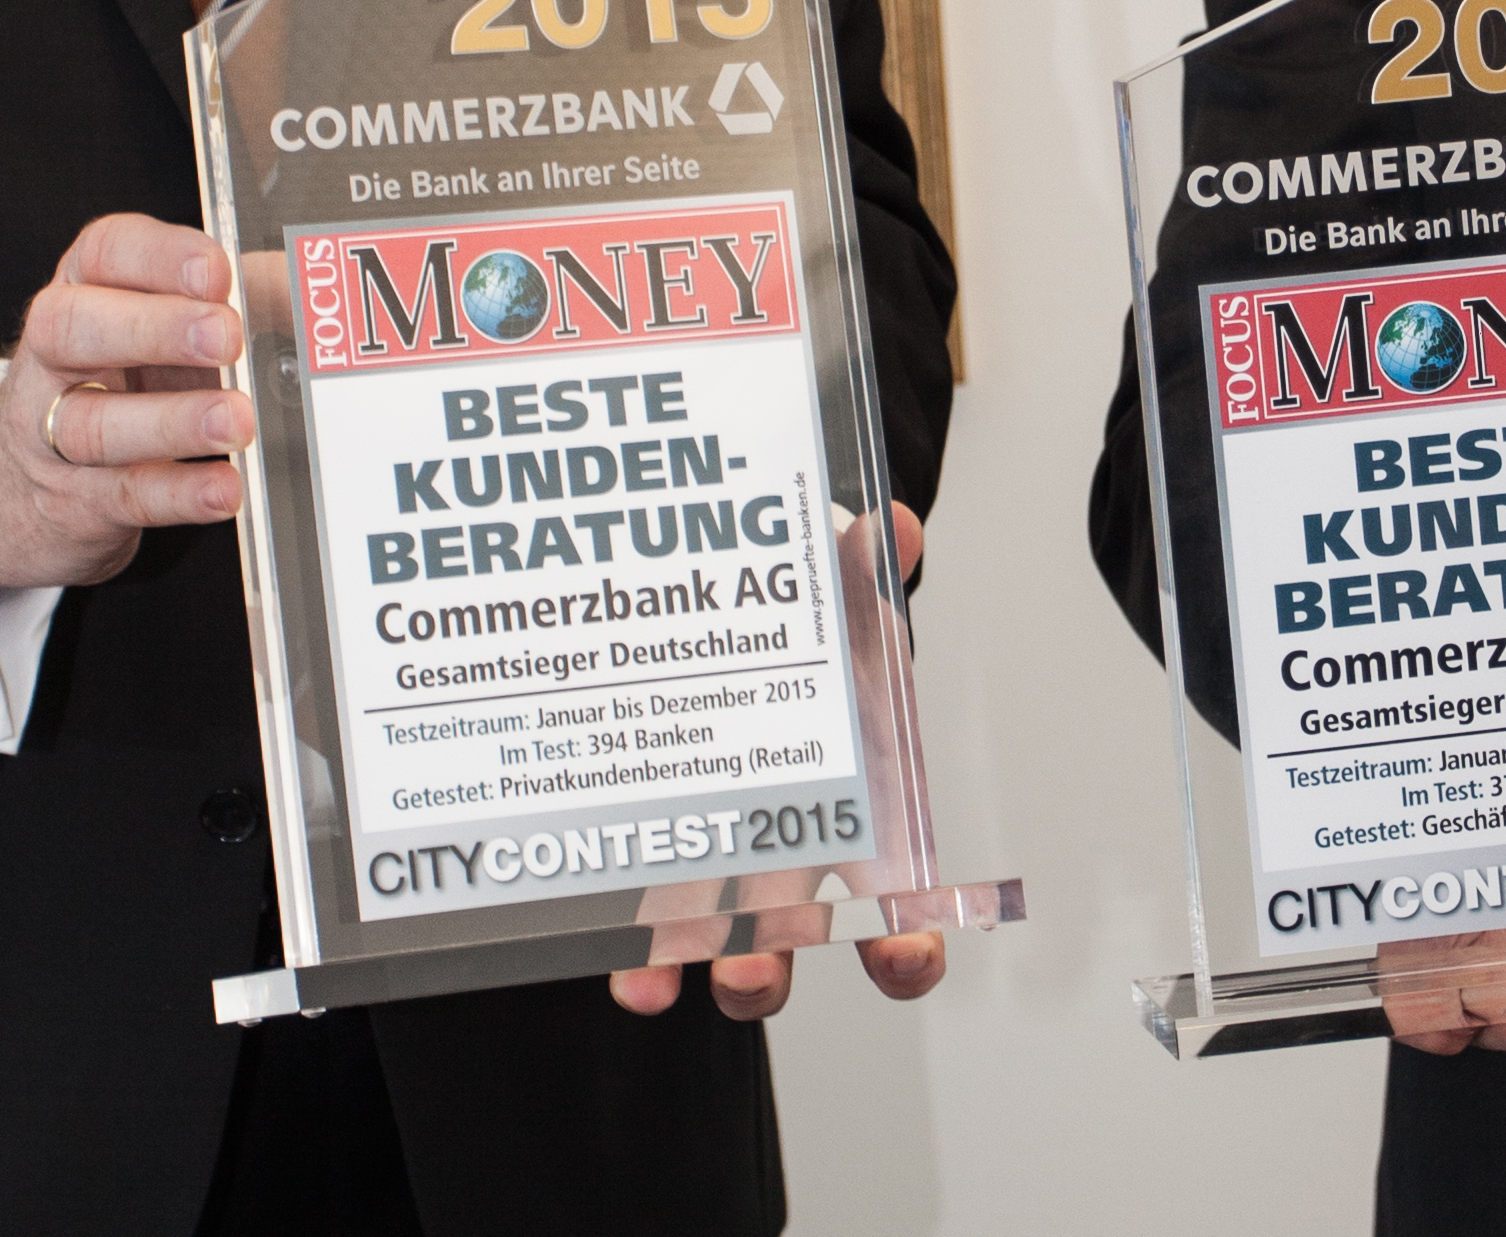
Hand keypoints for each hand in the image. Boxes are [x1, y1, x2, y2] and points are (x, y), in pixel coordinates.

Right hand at [0, 213, 254, 591]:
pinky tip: (223, 487)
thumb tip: (314, 295)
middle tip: (226, 337)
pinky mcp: (77, 501)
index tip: (216, 271)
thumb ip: (240, 300)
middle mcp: (56, 354)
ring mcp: (51, 431)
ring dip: (173, 421)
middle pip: (75, 328)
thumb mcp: (172, 327)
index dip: (159, 257)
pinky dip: (178, 492)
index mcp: (86, 289)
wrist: (30, 490)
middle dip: (154, 328)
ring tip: (237, 422)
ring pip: (95, 423)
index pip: (105, 252)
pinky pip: (124, 495)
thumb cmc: (129, 381)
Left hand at [609, 502, 941, 1021]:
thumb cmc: (809, 638)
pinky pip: (639, 926)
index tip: (903, 956)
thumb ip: (864, 567)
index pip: (896, 903)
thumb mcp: (839, 598)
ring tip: (652, 978)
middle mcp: (786, 857)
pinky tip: (600, 949)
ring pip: (708, 949)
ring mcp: (716, 869)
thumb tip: (886, 527)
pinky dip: (626, 950)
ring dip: (680, 969)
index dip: (905, 945)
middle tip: (747, 973)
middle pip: (787, 944)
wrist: (742, 623)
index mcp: (853, 809)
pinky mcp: (652, 864)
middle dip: (766, 971)